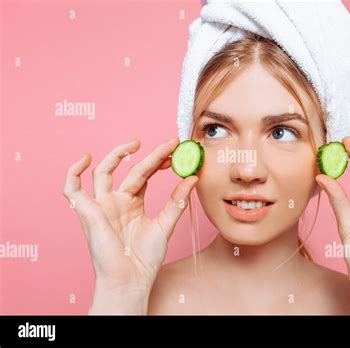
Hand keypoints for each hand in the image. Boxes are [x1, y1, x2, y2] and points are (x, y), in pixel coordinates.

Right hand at [63, 137, 197, 312]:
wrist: (131, 279)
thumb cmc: (145, 257)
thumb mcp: (165, 224)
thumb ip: (176, 201)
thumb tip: (193, 178)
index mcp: (133, 203)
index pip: (144, 174)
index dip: (158, 160)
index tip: (174, 149)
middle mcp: (116, 200)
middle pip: (130, 170)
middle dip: (149, 156)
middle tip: (168, 145)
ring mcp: (101, 205)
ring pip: (103, 172)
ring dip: (116, 155)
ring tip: (136, 144)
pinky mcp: (87, 212)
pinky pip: (72, 189)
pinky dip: (73, 173)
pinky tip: (85, 159)